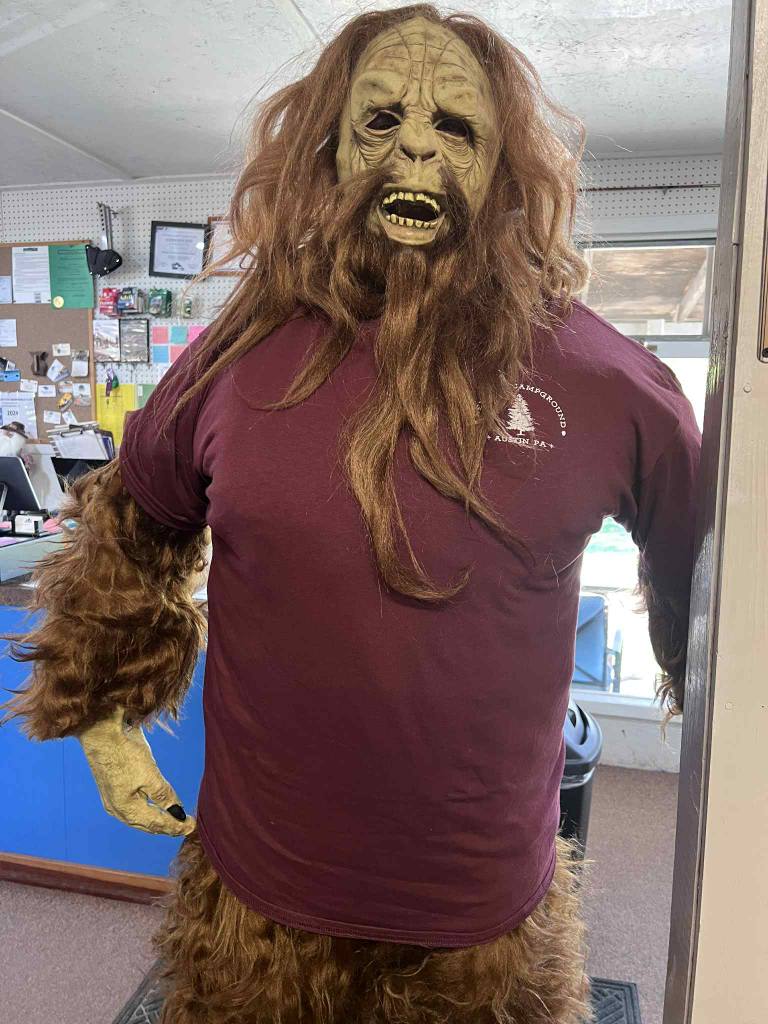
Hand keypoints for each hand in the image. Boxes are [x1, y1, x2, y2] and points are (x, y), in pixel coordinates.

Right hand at [77, 706, 195, 836]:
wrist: (102, 732)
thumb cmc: (125, 752)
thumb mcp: (150, 774)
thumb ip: (163, 795)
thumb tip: (177, 812)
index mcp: (125, 808)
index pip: (156, 823)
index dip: (175, 826)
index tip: (192, 826)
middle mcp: (116, 808)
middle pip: (146, 824)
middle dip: (166, 826)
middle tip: (185, 826)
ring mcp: (111, 799)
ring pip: (137, 818)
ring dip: (155, 821)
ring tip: (171, 821)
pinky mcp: (111, 788)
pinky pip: (131, 808)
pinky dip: (145, 812)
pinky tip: (151, 809)